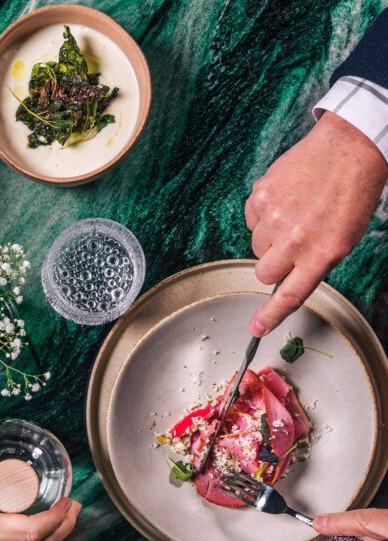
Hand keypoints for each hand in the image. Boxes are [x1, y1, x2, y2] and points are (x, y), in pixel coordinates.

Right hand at [245, 111, 387, 335]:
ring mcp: (275, 217)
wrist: (349, 147)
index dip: (270, 316)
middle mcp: (295, 239)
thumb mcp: (343, 239)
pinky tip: (285, 199)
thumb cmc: (351, 194)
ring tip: (294, 213)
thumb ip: (313, 263)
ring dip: (270, 237)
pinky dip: (264, 214)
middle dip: (273, 265)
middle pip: (264, 273)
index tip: (255, 329)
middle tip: (290, 245)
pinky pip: (251, 219)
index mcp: (321, 254)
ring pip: (257, 246)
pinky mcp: (260, 196)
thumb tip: (285, 279)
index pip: (289, 295)